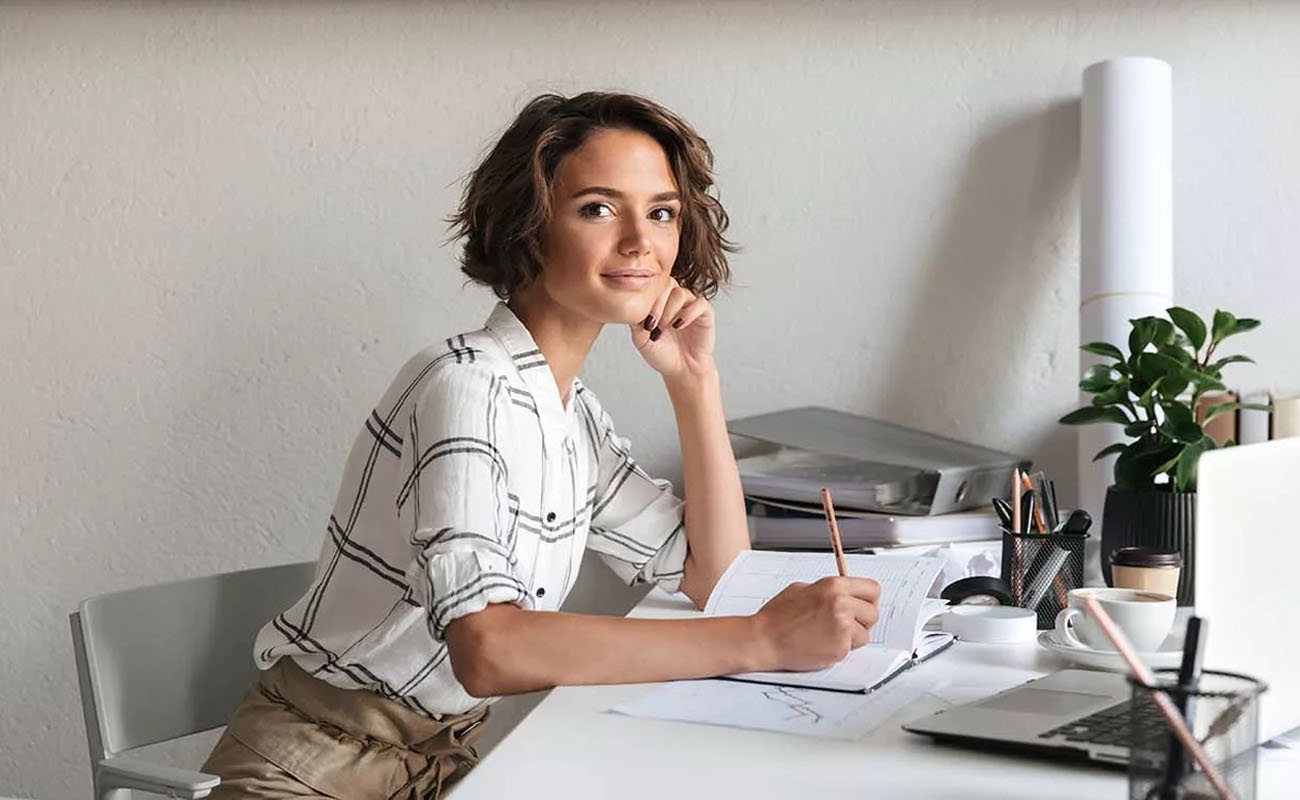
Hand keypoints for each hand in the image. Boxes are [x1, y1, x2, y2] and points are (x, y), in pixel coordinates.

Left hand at [629, 279, 714, 382]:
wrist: (681, 370)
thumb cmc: (662, 353)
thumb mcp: (640, 338)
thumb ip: (635, 320)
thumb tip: (630, 304)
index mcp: (659, 300)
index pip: (652, 284)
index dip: (645, 299)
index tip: (641, 322)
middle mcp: (675, 299)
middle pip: (666, 283)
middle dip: (656, 304)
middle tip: (651, 325)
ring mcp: (690, 304)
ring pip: (680, 293)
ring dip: (669, 311)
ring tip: (662, 330)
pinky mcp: (705, 313)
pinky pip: (700, 303)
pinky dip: (688, 313)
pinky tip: (678, 326)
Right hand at [751, 577, 881, 671]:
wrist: (764, 639)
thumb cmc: (777, 616)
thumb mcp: (802, 589)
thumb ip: (829, 590)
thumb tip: (846, 593)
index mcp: (834, 586)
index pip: (872, 589)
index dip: (868, 599)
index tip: (863, 605)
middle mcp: (841, 604)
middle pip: (873, 613)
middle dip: (862, 620)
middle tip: (846, 623)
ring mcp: (842, 627)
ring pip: (865, 634)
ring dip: (852, 637)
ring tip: (829, 635)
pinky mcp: (839, 648)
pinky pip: (852, 649)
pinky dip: (840, 648)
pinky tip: (822, 644)